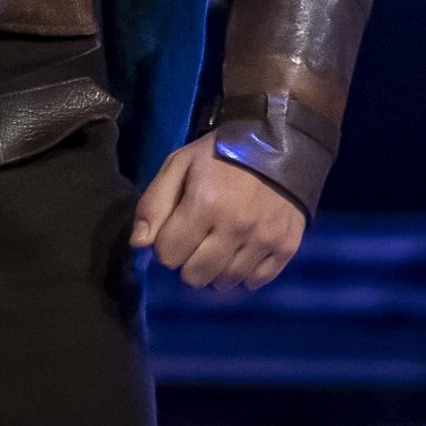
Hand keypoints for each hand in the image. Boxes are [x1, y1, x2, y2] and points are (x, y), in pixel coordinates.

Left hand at [130, 134, 305, 290]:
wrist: (280, 144)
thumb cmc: (221, 154)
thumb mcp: (179, 164)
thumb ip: (154, 203)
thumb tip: (139, 244)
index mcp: (204, 203)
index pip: (168, 255)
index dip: (165, 245)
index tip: (174, 231)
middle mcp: (235, 227)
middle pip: (196, 276)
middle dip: (187, 263)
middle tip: (195, 242)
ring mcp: (264, 239)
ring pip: (226, 282)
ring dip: (215, 271)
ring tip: (218, 248)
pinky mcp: (286, 247)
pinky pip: (257, 281)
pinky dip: (245, 274)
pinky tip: (241, 254)